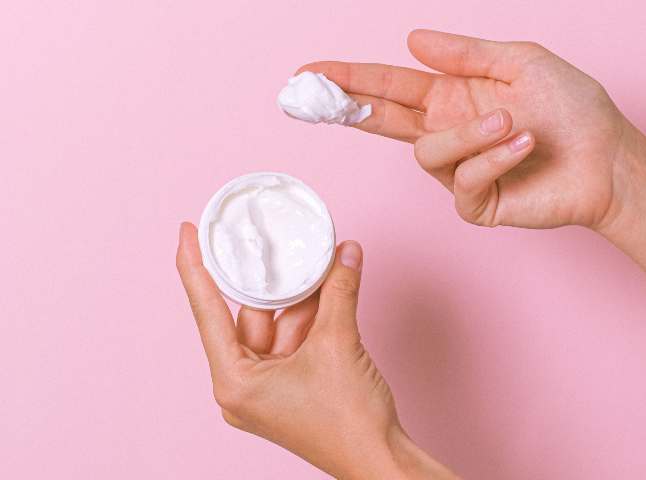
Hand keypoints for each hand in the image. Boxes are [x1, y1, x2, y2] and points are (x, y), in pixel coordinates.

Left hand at [176, 223, 456, 478]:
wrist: (380, 460)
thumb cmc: (349, 422)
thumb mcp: (338, 343)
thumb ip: (339, 291)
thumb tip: (346, 253)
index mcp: (234, 381)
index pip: (207, 310)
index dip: (194, 266)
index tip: (187, 233)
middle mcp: (244, 386)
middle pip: (250, 315)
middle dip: (270, 279)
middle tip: (269, 239)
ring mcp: (268, 389)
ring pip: (278, 326)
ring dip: (300, 296)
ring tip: (318, 260)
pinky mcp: (291, 388)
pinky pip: (294, 340)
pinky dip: (311, 316)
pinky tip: (328, 287)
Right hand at [298, 29, 630, 228]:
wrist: (607, 158)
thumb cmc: (572, 108)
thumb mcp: (520, 62)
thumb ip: (465, 54)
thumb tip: (412, 40)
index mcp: (452, 98)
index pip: (388, 88)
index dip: (348, 80)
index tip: (309, 73)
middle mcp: (448, 133)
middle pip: (380, 122)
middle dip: (347, 106)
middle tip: (314, 95)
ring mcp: (459, 171)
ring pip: (427, 153)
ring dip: (469, 134)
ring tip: (512, 122)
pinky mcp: (475, 204)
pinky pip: (463, 181)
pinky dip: (494, 159)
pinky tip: (523, 145)